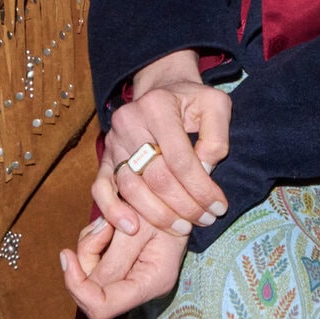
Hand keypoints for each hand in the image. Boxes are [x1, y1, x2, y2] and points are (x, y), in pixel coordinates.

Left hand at [60, 214, 188, 318]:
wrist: (182, 191)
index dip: (77, 285)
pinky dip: (95, 240)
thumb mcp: (140, 228)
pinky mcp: (126, 263)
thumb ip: (112, 258)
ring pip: (91, 270)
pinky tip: (109, 224)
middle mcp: (140, 286)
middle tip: (102, 226)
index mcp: (150, 284)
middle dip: (87, 256)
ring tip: (109, 221)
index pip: (101, 307)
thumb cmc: (167, 205)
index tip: (67, 255)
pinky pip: (97, 259)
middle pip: (91, 288)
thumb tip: (78, 276)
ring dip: (91, 243)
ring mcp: (133, 275)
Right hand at [93, 49, 229, 237]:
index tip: (218, 206)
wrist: (161, 90)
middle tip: (205, 220)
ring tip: (183, 228)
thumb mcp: (216, 105)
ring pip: (131, 188)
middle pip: (156, 177)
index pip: (180, 158)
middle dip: (184, 206)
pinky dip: (113, 211)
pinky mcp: (104, 157)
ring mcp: (113, 141)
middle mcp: (129, 122)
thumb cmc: (191, 101)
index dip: (201, 188)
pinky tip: (132, 228)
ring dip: (158, 215)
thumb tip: (205, 171)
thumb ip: (216, 136)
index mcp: (158, 106)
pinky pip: (101, 188)